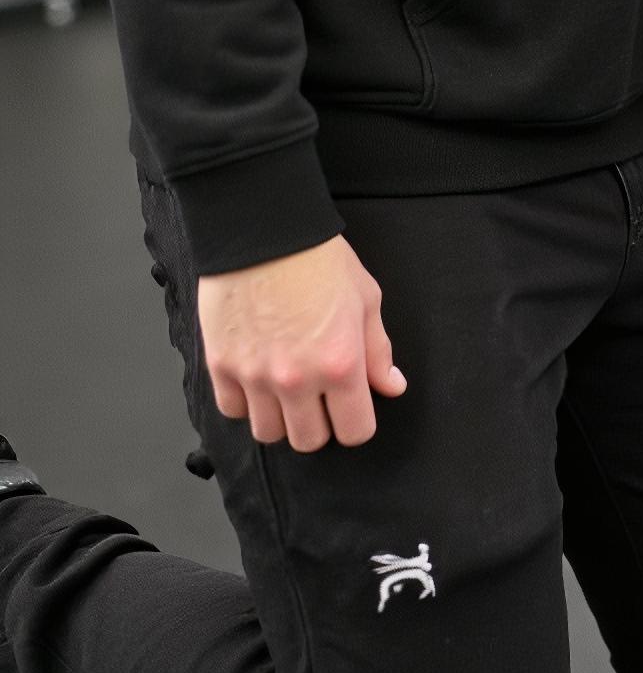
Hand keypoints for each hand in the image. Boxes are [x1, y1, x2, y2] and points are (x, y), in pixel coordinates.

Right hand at [197, 235, 406, 452]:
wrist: (263, 231)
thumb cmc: (319, 260)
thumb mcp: (366, 299)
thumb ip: (378, 351)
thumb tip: (391, 387)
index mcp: (341, 365)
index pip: (355, 432)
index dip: (357, 422)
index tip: (352, 406)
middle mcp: (297, 379)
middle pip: (310, 440)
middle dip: (320, 423)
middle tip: (319, 397)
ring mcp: (255, 376)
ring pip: (269, 433)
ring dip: (281, 417)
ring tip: (286, 389)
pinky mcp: (221, 366)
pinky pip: (232, 410)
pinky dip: (245, 401)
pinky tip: (256, 377)